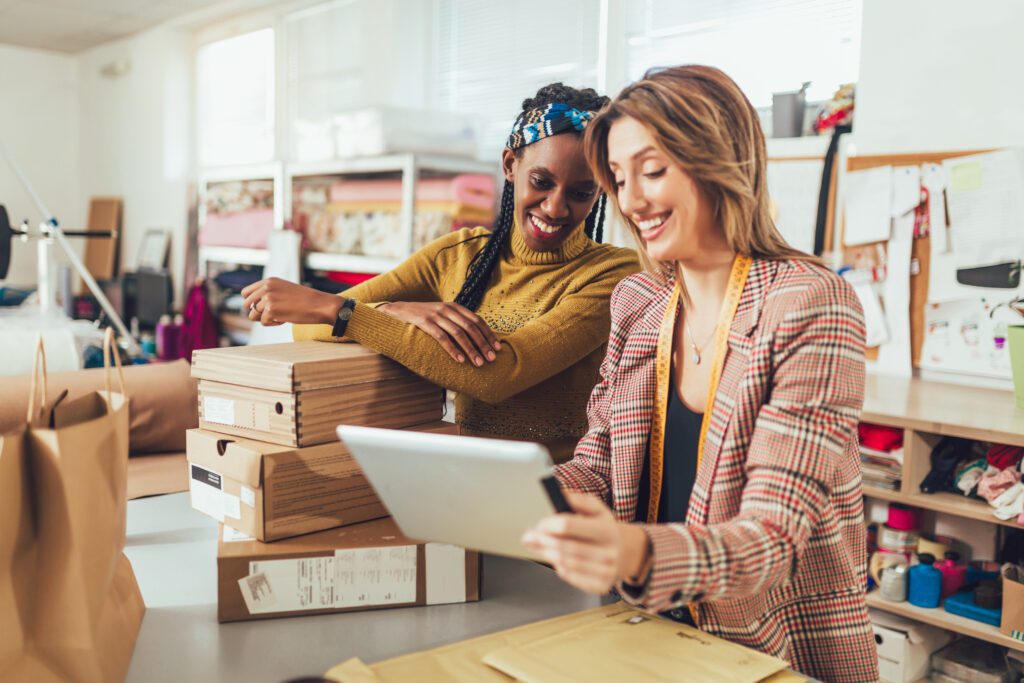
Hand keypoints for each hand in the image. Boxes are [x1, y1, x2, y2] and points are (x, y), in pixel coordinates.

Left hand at [240, 278, 343, 326]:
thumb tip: (251, 309)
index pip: (246, 293)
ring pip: (253, 315)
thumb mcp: (285, 290)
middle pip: (246, 305)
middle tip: (271, 315)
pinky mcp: (270, 310)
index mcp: (269, 281)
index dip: (251, 303)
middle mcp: (266, 287)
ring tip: (281, 316)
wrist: (320, 305)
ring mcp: (267, 298)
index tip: (261, 309)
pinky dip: (274, 324)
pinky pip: (263, 323)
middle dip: (256, 313)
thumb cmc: (305, 301)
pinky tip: (285, 319)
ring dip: (266, 319)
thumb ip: (269, 294)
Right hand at [377, 301, 501, 365]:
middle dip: (483, 344)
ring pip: (459, 334)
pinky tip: (460, 360)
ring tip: (478, 363)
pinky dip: (453, 350)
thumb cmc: (424, 317)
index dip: (489, 334)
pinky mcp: (425, 323)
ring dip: (471, 349)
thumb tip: (477, 339)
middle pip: (471, 328)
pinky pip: (442, 338)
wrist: (398, 311)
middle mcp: (448, 309)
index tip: (498, 348)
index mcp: (455, 307)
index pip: (477, 320)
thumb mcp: (442, 315)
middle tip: (491, 359)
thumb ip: (457, 322)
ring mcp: (436, 315)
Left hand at [521, 491, 650, 594]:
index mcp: (607, 530)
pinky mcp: (600, 586)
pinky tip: (555, 558)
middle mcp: (608, 553)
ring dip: (546, 553)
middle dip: (542, 541)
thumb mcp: (598, 509)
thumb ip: (578, 500)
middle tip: (528, 536)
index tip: (539, 523)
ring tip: (536, 546)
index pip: (568, 525)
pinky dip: (558, 567)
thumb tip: (558, 493)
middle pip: (564, 547)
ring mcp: (605, 572)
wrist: (630, 553)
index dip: (549, 524)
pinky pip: (570, 576)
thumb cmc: (607, 529)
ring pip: (565, 563)